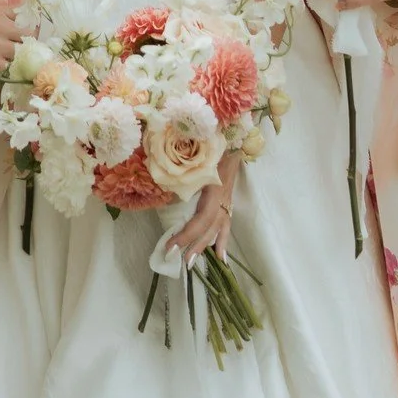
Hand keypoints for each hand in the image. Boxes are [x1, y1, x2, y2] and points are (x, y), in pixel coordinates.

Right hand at [0, 0, 22, 82]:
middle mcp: (2, 31)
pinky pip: (9, 70)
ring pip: (21, 57)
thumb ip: (3, 14)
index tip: (27, 39)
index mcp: (0, 17)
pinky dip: (8, 71)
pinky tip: (2, 72)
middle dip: (28, 47)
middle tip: (22, 53)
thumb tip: (21, 13)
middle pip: (28, 40)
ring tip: (12, 64)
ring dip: (19, 61)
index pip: (26, 23)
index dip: (29, 33)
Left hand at [167, 152, 240, 266]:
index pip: (200, 220)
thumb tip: (163, 187)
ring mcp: (227, 200)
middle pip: (209, 228)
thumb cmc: (213, 143)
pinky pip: (226, 223)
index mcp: (214, 191)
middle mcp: (223, 198)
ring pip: (218, 228)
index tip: (169, 247)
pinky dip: (223, 240)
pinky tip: (221, 256)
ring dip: (206, 246)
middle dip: (194, 245)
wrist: (234, 134)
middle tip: (181, 262)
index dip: (186, 235)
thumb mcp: (196, 158)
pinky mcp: (228, 199)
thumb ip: (183, 175)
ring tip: (195, 263)